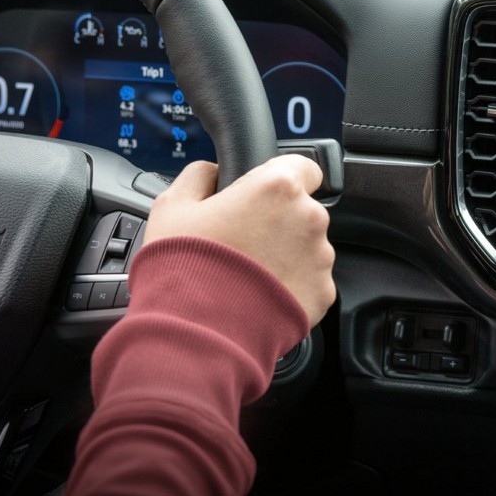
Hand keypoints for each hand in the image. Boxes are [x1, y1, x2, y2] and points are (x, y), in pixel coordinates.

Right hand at [144, 157, 335, 326]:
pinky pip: (310, 281)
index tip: (266, 193)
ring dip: (285, 255)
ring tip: (247, 273)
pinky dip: (290, 286)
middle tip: (242, 241)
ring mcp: (320, 258)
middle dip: (278, 222)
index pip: (303, 167)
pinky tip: (259, 294)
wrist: (198, 329)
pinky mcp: (323, 292)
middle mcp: (309, 218)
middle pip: (302, 211)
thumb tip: (211, 172)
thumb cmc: (185, 266)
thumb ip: (198, 176)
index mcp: (277, 187)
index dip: (282, 178)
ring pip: (307, 247)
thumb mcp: (172, 205)